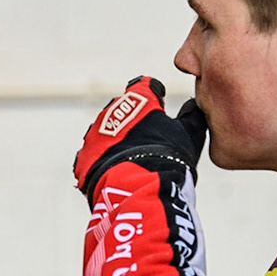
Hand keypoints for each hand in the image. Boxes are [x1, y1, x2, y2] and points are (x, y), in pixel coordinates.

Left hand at [72, 76, 207, 197]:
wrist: (137, 189)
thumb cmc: (167, 158)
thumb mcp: (189, 134)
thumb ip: (191, 116)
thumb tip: (193, 108)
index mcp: (137, 99)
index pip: (144, 86)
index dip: (154, 93)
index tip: (159, 102)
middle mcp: (111, 111)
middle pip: (122, 111)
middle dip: (133, 122)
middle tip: (147, 140)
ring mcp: (94, 135)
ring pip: (105, 133)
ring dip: (115, 142)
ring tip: (131, 161)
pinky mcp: (83, 158)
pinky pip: (93, 157)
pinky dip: (103, 163)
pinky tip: (116, 174)